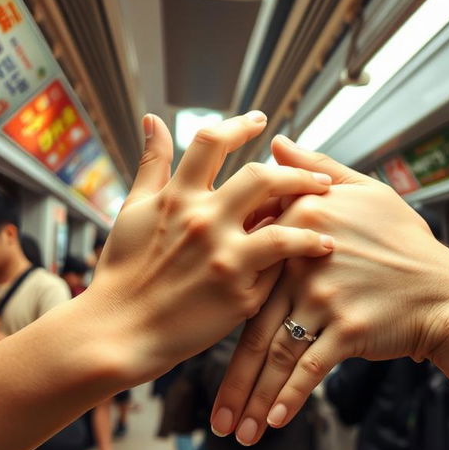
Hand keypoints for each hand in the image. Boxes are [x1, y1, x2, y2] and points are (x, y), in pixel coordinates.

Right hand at [86, 113, 334, 383]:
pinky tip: (320, 250)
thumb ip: (152, 164)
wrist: (119, 330)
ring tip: (329, 215)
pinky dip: (302, 252)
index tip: (260, 121)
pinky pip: (280, 265)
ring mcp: (222, 256)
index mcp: (176, 196)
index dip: (240, 125)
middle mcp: (202, 220)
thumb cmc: (124, 271)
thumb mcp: (132, 210)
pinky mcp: (238, 292)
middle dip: (296, 172)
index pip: (212, 142)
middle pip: (261, 177)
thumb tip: (154, 119)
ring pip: (282, 222)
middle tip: (319, 178)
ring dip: (312, 215)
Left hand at [211, 137, 448, 443]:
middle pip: (251, 320)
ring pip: (273, 352)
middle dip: (231, 375)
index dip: (219, 298)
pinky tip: (272, 421)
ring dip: (252, 397)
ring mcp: (324, 296)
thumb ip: (313, 170)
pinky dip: (290, 397)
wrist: (447, 289)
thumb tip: (277, 142)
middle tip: (213, 411)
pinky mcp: (348, 329)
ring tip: (236, 432)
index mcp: (298, 224)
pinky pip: (309, 368)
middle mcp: (303, 259)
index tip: (197, 330)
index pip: (245, 262)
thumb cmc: (405, 242)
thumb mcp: (363, 190)